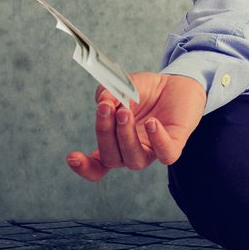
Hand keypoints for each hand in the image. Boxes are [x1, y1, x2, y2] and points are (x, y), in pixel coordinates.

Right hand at [66, 71, 206, 179]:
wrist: (177, 82)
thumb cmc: (146, 90)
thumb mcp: (122, 85)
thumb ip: (108, 93)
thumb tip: (104, 102)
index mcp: (115, 143)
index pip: (97, 165)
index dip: (84, 167)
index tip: (72, 157)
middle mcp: (132, 151)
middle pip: (111, 158)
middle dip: (105, 133)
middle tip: (107, 108)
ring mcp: (152, 150)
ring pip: (134, 160)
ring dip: (125, 136)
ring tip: (125, 111)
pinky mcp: (174, 144)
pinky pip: (166, 154)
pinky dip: (157, 140)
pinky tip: (152, 122)